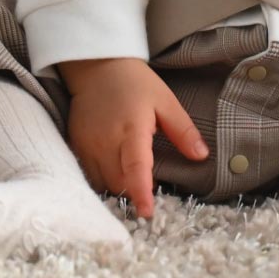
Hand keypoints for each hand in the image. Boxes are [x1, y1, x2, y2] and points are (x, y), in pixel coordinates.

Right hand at [63, 57, 208, 219]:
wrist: (98, 66)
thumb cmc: (135, 82)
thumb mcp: (165, 100)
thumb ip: (182, 130)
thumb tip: (201, 156)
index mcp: (132, 128)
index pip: (136, 167)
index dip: (141, 192)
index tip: (148, 212)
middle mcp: (106, 140)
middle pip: (119, 183)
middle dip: (134, 189)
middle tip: (148, 183)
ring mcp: (88, 144)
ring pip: (102, 183)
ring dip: (118, 185)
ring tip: (130, 173)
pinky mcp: (76, 145)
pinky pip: (89, 174)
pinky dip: (102, 178)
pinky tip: (113, 167)